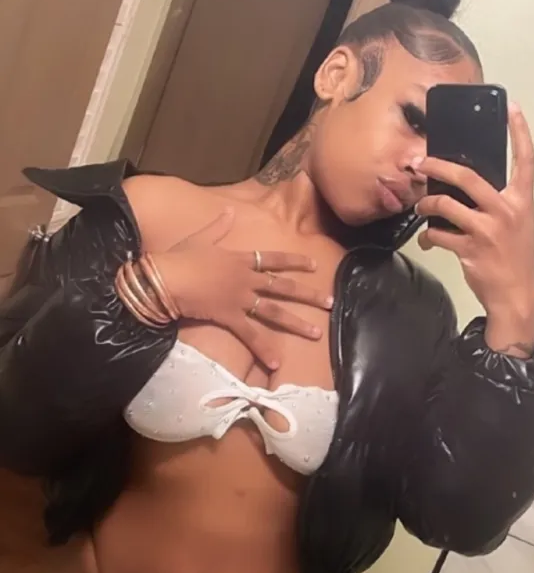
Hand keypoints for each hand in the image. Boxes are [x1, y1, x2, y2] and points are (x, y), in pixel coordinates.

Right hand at [153, 208, 332, 369]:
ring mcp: (239, 298)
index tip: (314, 265)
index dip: (295, 261)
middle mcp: (245, 278)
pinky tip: (277, 362)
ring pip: (274, 312)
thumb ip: (218, 226)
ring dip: (297, 324)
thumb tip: (230, 210)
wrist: (164, 276)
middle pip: (283, 287)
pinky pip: (250, 335)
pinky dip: (263, 349)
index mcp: (239, 259)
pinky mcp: (228, 316)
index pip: (273, 259)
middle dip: (308, 294)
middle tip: (331, 302)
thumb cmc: (178, 257)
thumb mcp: (199, 238)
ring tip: (317, 334)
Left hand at [414, 103, 533, 355]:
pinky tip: (428, 240)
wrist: (513, 293)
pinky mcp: (469, 249)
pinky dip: (428, 237)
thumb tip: (464, 184)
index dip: (519, 132)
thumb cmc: (513, 254)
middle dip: (438, 166)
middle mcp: (506, 210)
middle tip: (420, 162)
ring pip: (445, 205)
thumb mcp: (517, 223)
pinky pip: (438, 235)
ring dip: (426, 204)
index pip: (525, 160)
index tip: (511, 108)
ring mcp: (487, 230)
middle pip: (467, 177)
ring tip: (419, 207)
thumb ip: (499, 201)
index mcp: (521, 200)